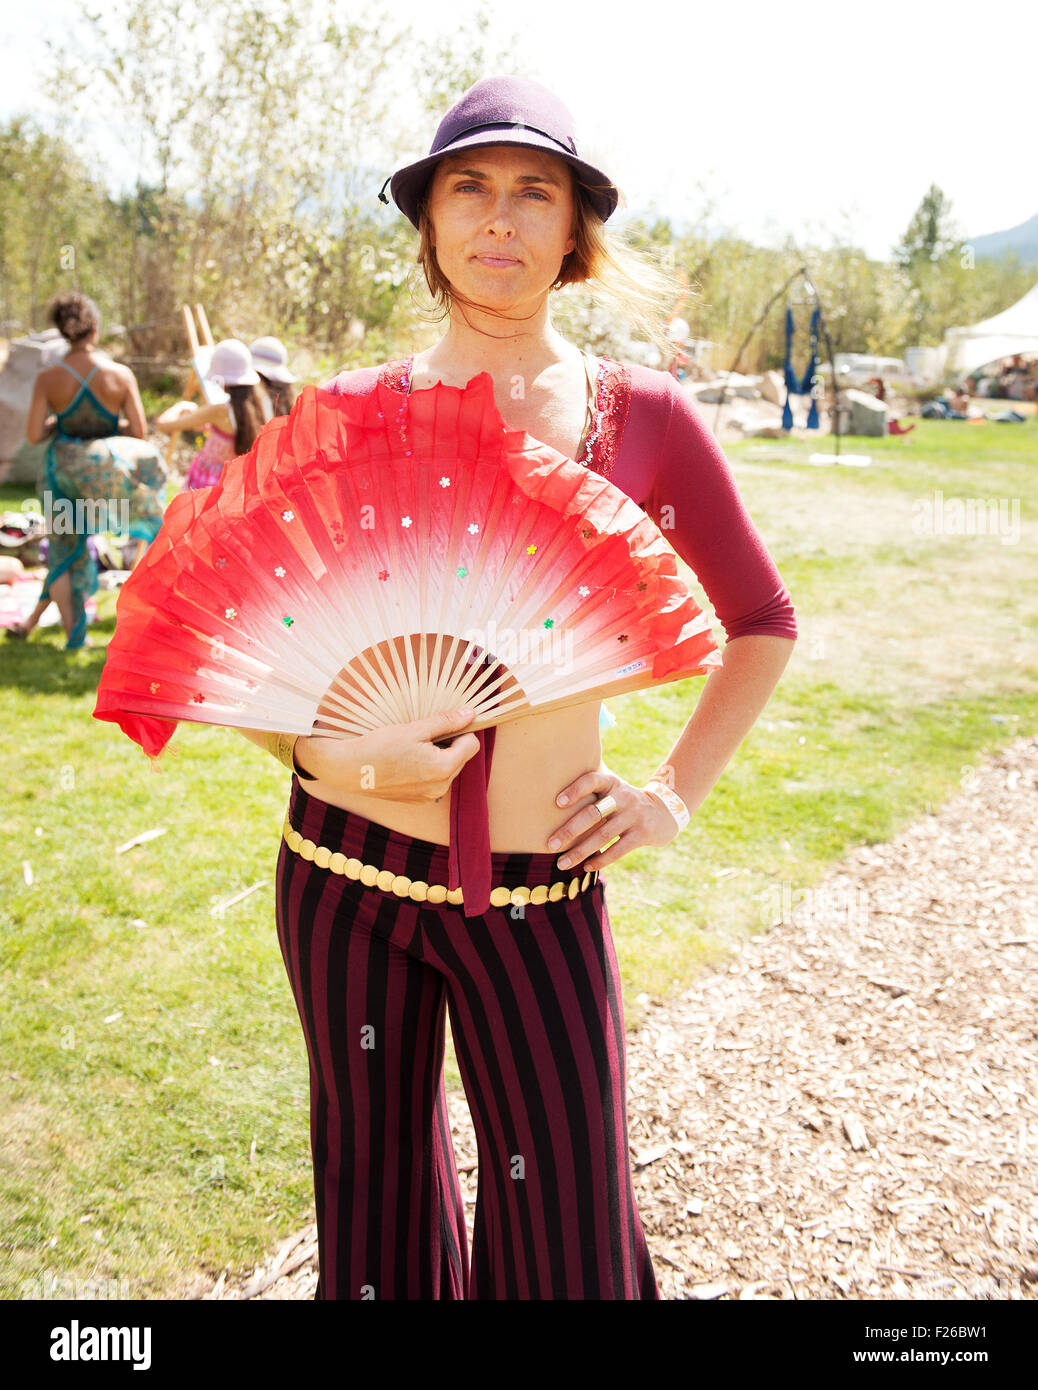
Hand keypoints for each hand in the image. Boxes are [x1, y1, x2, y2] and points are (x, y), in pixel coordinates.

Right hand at [296, 707, 480, 804]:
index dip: (461, 730)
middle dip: (449, 744)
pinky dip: (427, 769)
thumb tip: (470, 714)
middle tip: (423, 735)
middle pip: (461, 758)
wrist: (350, 770)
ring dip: (438, 756)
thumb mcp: (415, 729)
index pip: (472, 744)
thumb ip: (446, 722)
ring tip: (413, 748)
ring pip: (448, 769)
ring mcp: (429, 796)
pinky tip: (406, 761)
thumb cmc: (380, 747)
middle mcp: (440, 787)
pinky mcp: (418, 800)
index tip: (443, 724)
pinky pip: (434, 780)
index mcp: (443, 768)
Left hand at [546, 766, 683, 872]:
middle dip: (569, 831)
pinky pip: (617, 850)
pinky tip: (586, 867)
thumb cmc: (624, 801)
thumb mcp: (612, 788)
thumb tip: (550, 796)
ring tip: (562, 864)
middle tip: (550, 845)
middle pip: (593, 814)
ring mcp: (634, 815)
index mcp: (612, 783)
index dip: (575, 790)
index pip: (592, 781)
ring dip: (580, 852)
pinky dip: (600, 860)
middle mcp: (623, 797)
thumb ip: (590, 787)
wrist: (663, 812)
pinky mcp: (643, 834)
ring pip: (602, 836)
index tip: (557, 803)